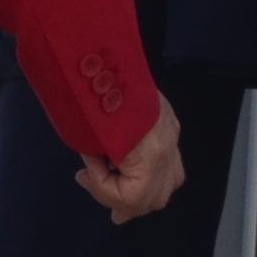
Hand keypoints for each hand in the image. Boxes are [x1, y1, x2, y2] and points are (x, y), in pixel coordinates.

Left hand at [76, 102, 185, 222]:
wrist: (103, 52)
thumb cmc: (90, 93)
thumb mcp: (86, 133)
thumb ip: (95, 160)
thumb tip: (88, 174)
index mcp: (149, 152)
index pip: (131, 196)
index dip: (104, 191)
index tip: (84, 172)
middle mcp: (167, 148)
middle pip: (155, 198)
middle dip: (127, 204)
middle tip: (105, 203)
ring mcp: (172, 134)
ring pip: (170, 184)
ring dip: (144, 195)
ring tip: (119, 197)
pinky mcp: (171, 122)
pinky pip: (171, 163)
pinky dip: (153, 176)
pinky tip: (133, 172)